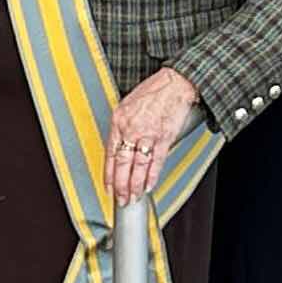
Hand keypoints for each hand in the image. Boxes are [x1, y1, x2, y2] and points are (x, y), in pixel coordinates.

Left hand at [107, 69, 202, 207]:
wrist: (174, 83)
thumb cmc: (152, 92)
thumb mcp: (126, 105)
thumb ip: (121, 127)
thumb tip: (117, 147)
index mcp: (119, 121)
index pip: (110, 154)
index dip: (108, 174)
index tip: (108, 187)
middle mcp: (131, 128)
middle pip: (123, 164)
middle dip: (120, 185)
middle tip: (120, 199)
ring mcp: (148, 134)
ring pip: (138, 166)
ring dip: (135, 185)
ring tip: (133, 197)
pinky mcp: (164, 137)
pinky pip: (156, 161)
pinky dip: (152, 176)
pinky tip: (148, 186)